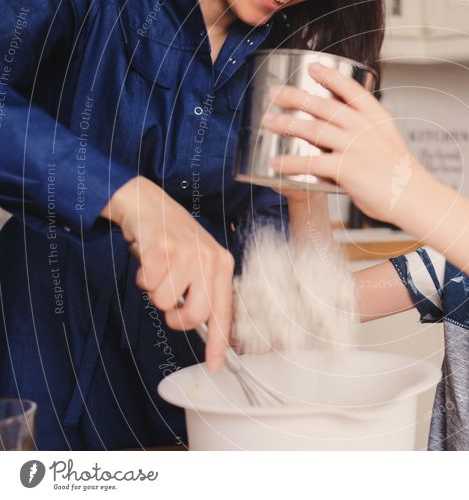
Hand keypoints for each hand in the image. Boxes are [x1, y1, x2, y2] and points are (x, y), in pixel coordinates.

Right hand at [101, 176, 232, 371]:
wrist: (149, 203)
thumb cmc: (172, 238)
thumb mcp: (197, 261)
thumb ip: (202, 290)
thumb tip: (201, 326)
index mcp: (223, 265)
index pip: (224, 312)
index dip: (218, 343)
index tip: (215, 365)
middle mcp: (210, 259)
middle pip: (194, 315)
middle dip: (175, 317)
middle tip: (168, 300)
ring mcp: (187, 253)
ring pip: (165, 301)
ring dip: (155, 289)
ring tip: (159, 268)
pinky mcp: (163, 248)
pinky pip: (148, 283)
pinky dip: (143, 276)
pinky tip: (149, 259)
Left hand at [262, 63, 431, 223]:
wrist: (414, 197)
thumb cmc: (400, 174)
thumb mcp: (386, 141)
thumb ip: (364, 131)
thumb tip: (337, 128)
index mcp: (377, 118)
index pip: (351, 89)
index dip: (330, 76)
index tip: (312, 67)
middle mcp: (365, 127)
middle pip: (324, 106)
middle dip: (295, 96)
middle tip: (275, 93)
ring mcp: (356, 147)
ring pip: (313, 129)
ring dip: (287, 124)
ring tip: (268, 121)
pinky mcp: (347, 169)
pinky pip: (312, 163)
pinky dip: (290, 163)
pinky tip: (275, 163)